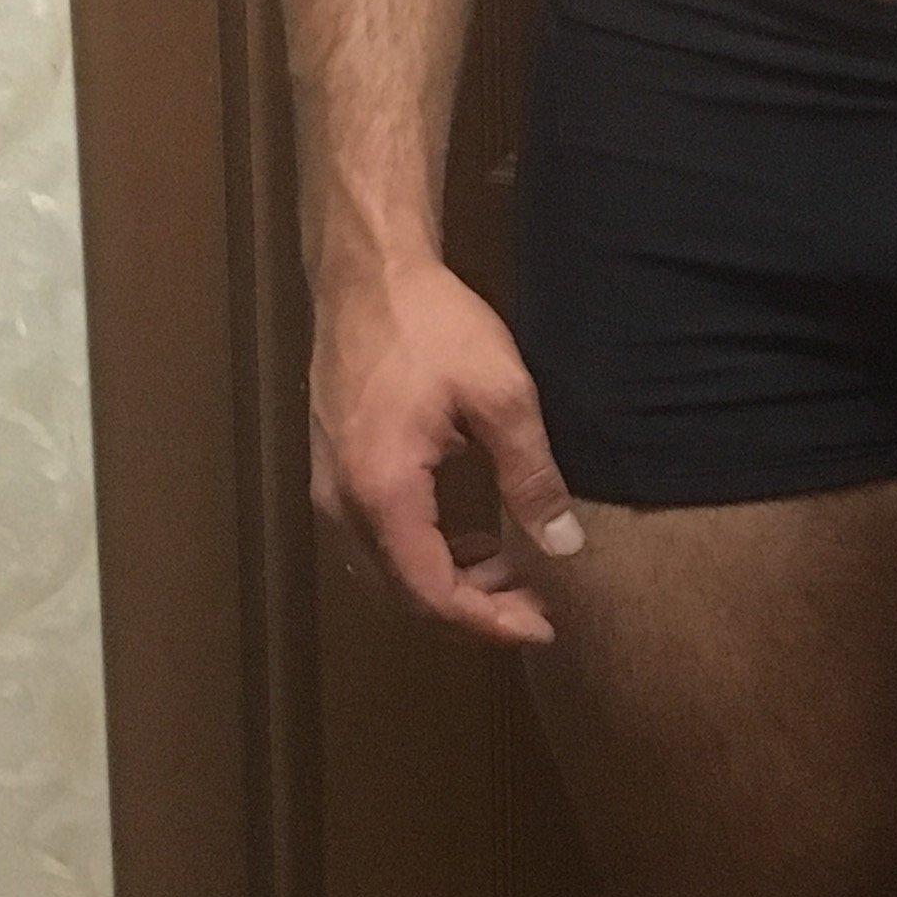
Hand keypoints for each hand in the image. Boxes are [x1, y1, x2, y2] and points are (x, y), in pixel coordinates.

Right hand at [307, 256, 582, 647]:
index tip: (542, 624)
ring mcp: (332, 486)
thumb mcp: (502, 396)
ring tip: (514, 572)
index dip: (488, 622)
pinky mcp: (335, 469)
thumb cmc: (431, 323)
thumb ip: (532, 476)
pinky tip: (473, 537)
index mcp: (384, 492)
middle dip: (475, 609)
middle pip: (406, 594)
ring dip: (451, 583)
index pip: (432, 593)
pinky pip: (379, 539)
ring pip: (389, 571)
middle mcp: (344, 502)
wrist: (368, 272)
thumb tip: (564, 545)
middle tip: (537, 604)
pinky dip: (427, 553)